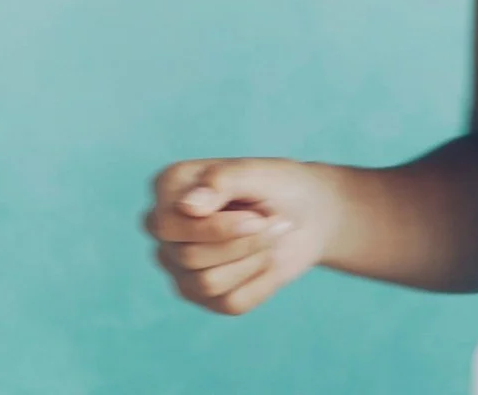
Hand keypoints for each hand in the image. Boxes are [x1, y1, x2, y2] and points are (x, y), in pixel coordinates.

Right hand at [144, 156, 343, 315]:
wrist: (310, 216)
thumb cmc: (280, 186)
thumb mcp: (259, 173)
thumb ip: (222, 181)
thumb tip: (187, 206)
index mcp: (170, 188)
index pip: (167, 225)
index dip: (215, 229)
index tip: (257, 217)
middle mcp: (167, 229)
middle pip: (188, 257)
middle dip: (242, 243)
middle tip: (271, 223)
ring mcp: (181, 265)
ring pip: (206, 284)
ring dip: (253, 259)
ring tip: (271, 237)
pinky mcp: (204, 295)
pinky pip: (230, 303)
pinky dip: (262, 281)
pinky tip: (268, 259)